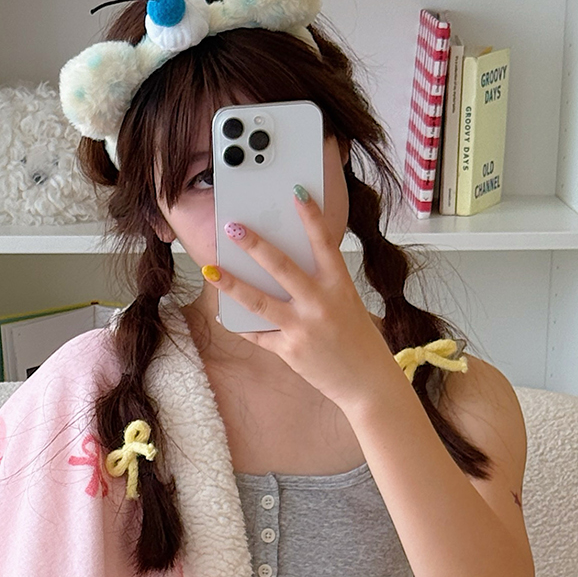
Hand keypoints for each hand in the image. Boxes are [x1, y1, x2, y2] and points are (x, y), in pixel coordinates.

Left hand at [201, 188, 402, 413]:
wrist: (367, 382)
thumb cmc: (356, 339)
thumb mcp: (346, 304)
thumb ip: (318, 286)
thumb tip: (278, 271)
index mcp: (340, 286)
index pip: (324, 243)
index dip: (310, 216)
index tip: (296, 193)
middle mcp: (321, 304)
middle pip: (282, 267)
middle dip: (255, 245)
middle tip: (233, 227)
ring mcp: (303, 328)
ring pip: (259, 302)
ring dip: (231, 284)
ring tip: (211, 269)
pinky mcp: (289, 351)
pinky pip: (257, 334)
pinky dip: (239, 324)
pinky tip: (222, 314)